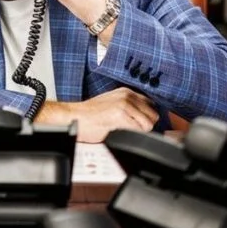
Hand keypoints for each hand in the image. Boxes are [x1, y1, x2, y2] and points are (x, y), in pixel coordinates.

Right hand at [36, 88, 158, 142]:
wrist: (73, 118)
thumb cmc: (89, 116)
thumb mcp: (112, 105)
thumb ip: (129, 108)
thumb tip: (146, 119)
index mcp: (126, 92)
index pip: (152, 105)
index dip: (148, 117)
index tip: (141, 124)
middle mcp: (127, 95)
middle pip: (153, 115)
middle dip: (144, 126)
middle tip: (130, 129)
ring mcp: (124, 104)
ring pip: (148, 124)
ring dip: (138, 132)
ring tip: (123, 130)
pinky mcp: (120, 115)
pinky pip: (138, 130)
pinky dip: (132, 135)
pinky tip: (119, 131)